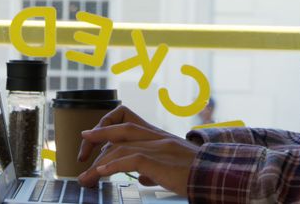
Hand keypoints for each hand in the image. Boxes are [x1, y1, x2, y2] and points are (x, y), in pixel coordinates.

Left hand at [75, 106, 197, 196]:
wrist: (218, 176)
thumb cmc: (198, 175)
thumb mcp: (174, 168)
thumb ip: (155, 169)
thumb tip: (141, 178)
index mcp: (160, 136)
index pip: (128, 121)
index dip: (107, 126)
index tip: (92, 136)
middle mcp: (158, 137)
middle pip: (121, 129)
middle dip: (97, 138)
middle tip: (81, 154)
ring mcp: (160, 148)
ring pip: (121, 147)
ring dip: (99, 164)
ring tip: (85, 179)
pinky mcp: (161, 162)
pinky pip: (131, 160)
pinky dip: (113, 166)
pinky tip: (101, 174)